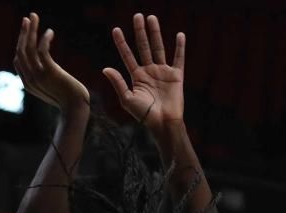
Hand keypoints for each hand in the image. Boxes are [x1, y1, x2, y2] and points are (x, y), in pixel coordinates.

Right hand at [14, 13, 89, 113]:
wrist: (76, 109)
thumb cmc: (68, 100)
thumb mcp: (53, 89)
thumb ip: (46, 79)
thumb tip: (47, 67)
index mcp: (28, 84)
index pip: (18, 60)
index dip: (21, 44)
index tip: (27, 32)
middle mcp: (30, 80)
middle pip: (21, 51)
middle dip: (23, 33)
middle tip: (28, 18)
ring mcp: (38, 76)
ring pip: (29, 48)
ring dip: (31, 30)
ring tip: (34, 16)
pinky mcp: (49, 72)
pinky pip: (42, 50)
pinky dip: (44, 38)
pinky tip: (50, 32)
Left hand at [103, 14, 184, 130]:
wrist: (163, 123)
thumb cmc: (144, 115)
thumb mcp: (127, 99)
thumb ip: (118, 83)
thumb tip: (105, 68)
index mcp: (137, 77)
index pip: (128, 56)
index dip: (121, 43)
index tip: (116, 30)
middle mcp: (149, 72)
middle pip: (143, 47)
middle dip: (139, 32)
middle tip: (137, 16)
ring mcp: (163, 72)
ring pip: (159, 48)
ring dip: (155, 33)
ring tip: (151, 18)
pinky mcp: (176, 76)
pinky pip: (179, 58)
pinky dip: (180, 47)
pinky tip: (179, 35)